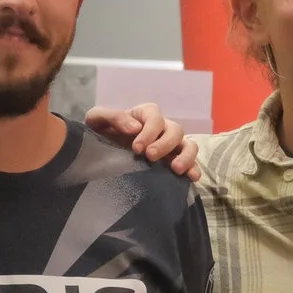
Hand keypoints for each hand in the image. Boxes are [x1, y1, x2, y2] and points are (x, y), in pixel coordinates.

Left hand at [85, 102, 200, 181]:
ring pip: (189, 144)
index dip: (149, 131)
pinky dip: (194, 168)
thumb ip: (112, 117)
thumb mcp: (97, 120)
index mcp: (145, 115)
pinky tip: (191, 178)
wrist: (100, 153)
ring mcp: (171, 145)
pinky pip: (192, 162)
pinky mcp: (174, 161)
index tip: (136, 148)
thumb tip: (134, 127)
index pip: (155, 116)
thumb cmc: (101, 133)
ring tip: (175, 168)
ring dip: (185, 156)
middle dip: (164, 144)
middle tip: (150, 157)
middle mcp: (162, 128)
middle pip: (175, 130)